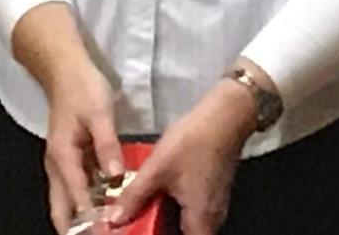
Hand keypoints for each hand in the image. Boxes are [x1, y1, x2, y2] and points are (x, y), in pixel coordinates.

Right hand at [42, 59, 124, 232]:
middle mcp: (57, 166)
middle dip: (78, 229)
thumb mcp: (99, 113)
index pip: (77, 198)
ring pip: (67, 202)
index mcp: (62, 157)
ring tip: (106, 229)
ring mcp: (62, 165)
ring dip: (82, 219)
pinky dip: (87, 203)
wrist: (65, 70)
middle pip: (62, 210)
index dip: (90, 220)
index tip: (105, 234)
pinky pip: (76, 189)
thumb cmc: (82, 89)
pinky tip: (107, 208)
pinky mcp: (70, 160)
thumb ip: (107, 145)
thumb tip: (115, 175)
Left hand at [107, 79, 254, 234]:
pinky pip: (192, 211)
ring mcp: (214, 205)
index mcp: (200, 220)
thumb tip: (113, 220)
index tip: (137, 231)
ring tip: (141, 209)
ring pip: (187, 224)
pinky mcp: (213, 192)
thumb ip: (134, 197)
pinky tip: (158, 194)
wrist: (225, 116)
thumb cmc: (193, 143)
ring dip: (164, 220)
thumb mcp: (157, 169)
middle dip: (157, 229)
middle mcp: (212, 219)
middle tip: (135, 219)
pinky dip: (173, 208)